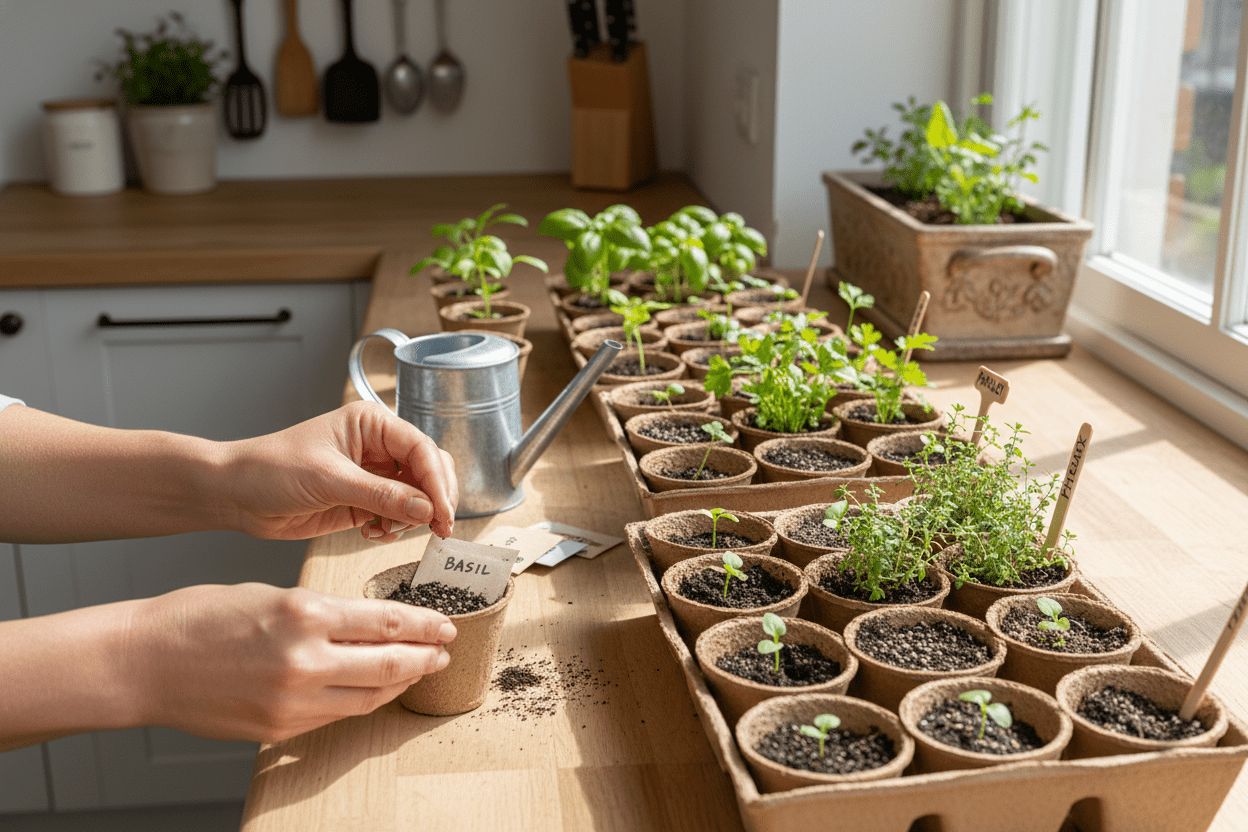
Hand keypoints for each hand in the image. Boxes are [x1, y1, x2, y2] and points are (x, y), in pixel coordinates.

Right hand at [130, 584, 454, 742]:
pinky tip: (373, 689)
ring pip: (368, 697)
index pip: (388, 621)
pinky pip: (335, 714)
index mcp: (304, 614)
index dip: (425, 624)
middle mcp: (304, 660)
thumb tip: (372, 625)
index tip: (445, 624)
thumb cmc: (200, 617)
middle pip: (390, 664)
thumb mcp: (272, 595)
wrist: (143, 662)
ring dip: (400, 684)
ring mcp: (292, 701)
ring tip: (418, 671)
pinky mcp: (279, 728)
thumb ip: (324, 613)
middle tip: (445, 650)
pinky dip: (362, 701)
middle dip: (425, 657)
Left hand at [223, 401, 458, 540]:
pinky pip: (396, 516)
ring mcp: (371, 476)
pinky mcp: (363, 503)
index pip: (421, 449)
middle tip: (438, 528)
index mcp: (371, 424)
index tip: (443, 512)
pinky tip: (375, 534)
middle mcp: (376, 447)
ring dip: (411, 518)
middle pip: (428, 470)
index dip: (437, 482)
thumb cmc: (270, 468)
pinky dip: (394, 529)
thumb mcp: (329, 479)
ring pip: (417, 497)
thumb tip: (427, 510)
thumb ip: (382, 495)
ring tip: (387, 530)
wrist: (234, 494)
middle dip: (434, 500)